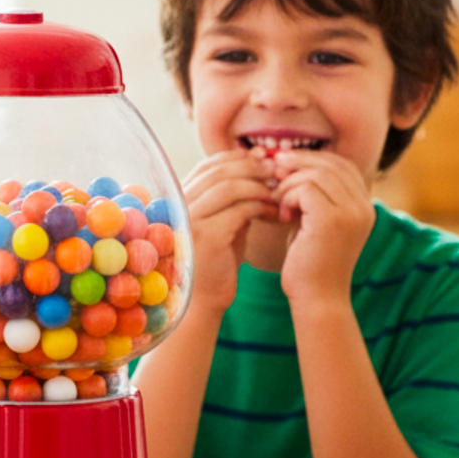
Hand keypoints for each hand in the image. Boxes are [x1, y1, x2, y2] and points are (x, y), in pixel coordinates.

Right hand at [180, 148, 277, 311]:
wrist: (203, 299)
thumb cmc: (216, 260)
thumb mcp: (223, 222)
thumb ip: (234, 197)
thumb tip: (258, 164)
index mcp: (179, 198)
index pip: (208, 165)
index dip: (238, 158)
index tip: (264, 161)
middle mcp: (178, 205)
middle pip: (219, 171)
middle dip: (252, 167)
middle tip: (277, 171)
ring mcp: (189, 219)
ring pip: (230, 186)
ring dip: (260, 186)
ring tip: (279, 192)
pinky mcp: (206, 235)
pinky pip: (240, 209)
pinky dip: (262, 206)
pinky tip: (274, 212)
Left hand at [270, 148, 376, 304]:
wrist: (315, 297)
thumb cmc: (308, 261)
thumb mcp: (313, 222)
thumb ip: (311, 195)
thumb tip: (286, 162)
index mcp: (364, 206)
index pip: (341, 164)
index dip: (311, 158)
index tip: (284, 165)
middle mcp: (364, 207)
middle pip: (330, 163)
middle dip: (296, 164)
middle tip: (273, 174)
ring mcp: (352, 213)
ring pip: (315, 174)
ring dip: (288, 184)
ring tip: (278, 204)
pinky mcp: (332, 220)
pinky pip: (305, 188)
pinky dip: (287, 196)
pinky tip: (282, 215)